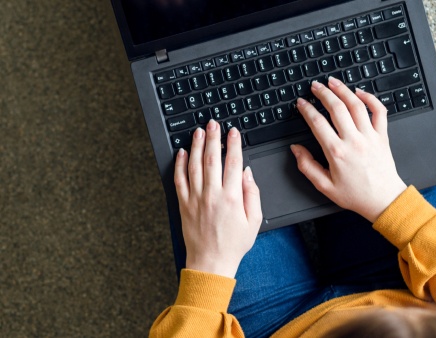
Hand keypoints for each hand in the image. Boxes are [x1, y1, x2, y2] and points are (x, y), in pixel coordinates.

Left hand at [174, 120, 262, 277]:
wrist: (211, 262)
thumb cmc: (234, 244)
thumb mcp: (254, 221)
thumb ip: (253, 194)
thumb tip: (247, 173)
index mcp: (232, 197)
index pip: (233, 163)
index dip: (234, 144)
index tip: (233, 132)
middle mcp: (212, 195)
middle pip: (212, 158)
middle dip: (213, 138)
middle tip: (213, 124)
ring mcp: (196, 198)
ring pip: (194, 165)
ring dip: (196, 146)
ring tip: (198, 131)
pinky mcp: (184, 204)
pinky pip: (179, 180)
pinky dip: (179, 164)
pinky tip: (182, 152)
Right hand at [291, 78, 406, 221]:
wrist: (383, 200)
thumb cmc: (355, 195)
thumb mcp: (324, 186)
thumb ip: (307, 166)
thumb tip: (296, 149)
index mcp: (337, 152)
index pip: (317, 123)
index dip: (307, 109)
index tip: (301, 103)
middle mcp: (353, 141)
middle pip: (337, 108)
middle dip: (323, 93)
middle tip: (315, 86)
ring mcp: (370, 136)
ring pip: (356, 105)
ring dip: (343, 90)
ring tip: (333, 82)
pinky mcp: (382, 136)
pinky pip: (379, 111)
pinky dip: (370, 98)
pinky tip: (360, 92)